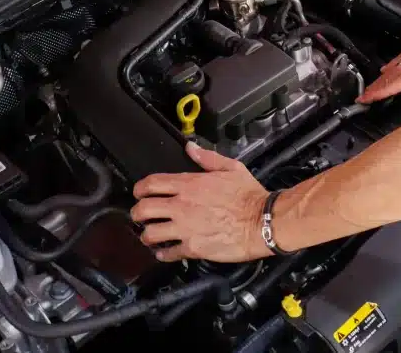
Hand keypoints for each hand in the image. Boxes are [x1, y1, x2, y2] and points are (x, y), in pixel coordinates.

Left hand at [130, 142, 271, 262]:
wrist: (263, 221)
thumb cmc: (250, 196)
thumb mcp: (231, 168)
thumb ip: (207, 158)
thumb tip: (190, 147)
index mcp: (190, 184)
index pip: (151, 184)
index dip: (139, 189)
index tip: (138, 193)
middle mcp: (182, 206)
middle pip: (143, 209)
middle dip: (136, 213)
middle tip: (139, 216)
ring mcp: (185, 228)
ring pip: (150, 234)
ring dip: (147, 235)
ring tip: (150, 236)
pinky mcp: (193, 248)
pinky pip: (168, 253)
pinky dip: (163, 253)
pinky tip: (165, 252)